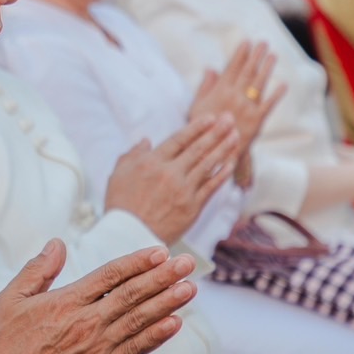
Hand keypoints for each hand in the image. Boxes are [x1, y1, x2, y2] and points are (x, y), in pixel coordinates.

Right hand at [0, 241, 196, 353]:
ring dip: (167, 303)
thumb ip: (37, 269)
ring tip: (189, 288)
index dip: (137, 262)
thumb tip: (57, 244)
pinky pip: (135, 350)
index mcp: (66, 302)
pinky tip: (174, 324)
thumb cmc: (8, 343)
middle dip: (162, 277)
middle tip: (186, 264)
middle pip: (132, 295)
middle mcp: (87, 322)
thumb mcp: (11, 298)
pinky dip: (156, 336)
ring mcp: (98, 347)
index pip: (110, 276)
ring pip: (139, 321)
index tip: (159, 252)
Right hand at [104, 115, 239, 243]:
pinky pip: (211, 187)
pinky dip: (222, 174)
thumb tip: (146, 140)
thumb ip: (132, 154)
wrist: (130, 235)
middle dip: (216, 132)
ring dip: (224, 148)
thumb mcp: (118, 174)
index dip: (197, 128)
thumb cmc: (121, 205)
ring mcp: (183, 190)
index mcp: (152, 162)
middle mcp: (170, 173)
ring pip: (208, 164)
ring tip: (235, 136)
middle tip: (230, 119)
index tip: (211, 117)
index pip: (179, 140)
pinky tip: (231, 163)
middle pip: (198, 148)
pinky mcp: (192, 207)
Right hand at [187, 41, 286, 164]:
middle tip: (263, 43)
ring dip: (267, 68)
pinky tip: (283, 85)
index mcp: (220, 92)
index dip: (240, 54)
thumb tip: (211, 69)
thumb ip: (206, 87)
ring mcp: (247, 108)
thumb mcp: (198, 107)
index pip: (233, 68)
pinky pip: (269, 104)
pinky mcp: (257, 120)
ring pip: (259, 83)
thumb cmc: (203, 129)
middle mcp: (235, 97)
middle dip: (256, 56)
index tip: (247, 42)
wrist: (215, 152)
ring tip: (273, 56)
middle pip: (248, 72)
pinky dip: (277, 94)